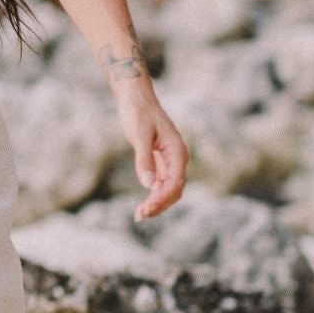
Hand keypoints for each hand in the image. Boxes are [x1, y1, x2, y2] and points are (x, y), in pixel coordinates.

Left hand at [113, 84, 189, 220]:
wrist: (136, 97)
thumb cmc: (138, 112)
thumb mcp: (139, 134)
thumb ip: (144, 159)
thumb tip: (148, 184)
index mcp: (177, 152)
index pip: (174, 183)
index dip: (161, 199)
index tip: (146, 209)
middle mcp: (177, 158)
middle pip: (174, 190)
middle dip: (160, 204)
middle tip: (140, 215)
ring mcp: (169, 160)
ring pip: (168, 188)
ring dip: (157, 202)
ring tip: (140, 214)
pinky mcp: (160, 159)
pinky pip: (161, 182)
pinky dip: (154, 194)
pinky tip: (144, 203)